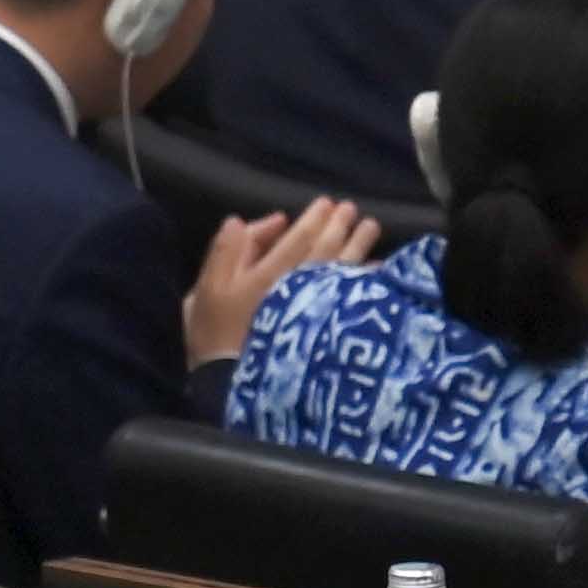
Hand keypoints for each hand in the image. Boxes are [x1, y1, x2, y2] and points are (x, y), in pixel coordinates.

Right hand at [183, 198, 380, 367]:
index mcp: (268, 275)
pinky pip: (354, 297)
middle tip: (352, 209)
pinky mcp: (327, 329)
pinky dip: (368, 280)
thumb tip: (266, 220)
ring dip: (359, 245)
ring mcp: (316, 309)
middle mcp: (298, 287)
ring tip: (371, 228)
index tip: (328, 203)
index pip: (298, 239)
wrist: (230, 384)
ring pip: (343, 269)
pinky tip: (379, 270)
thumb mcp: (207, 287)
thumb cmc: (215, 334)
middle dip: (340, 227)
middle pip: (325, 250)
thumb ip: (228, 249)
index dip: (313, 219)